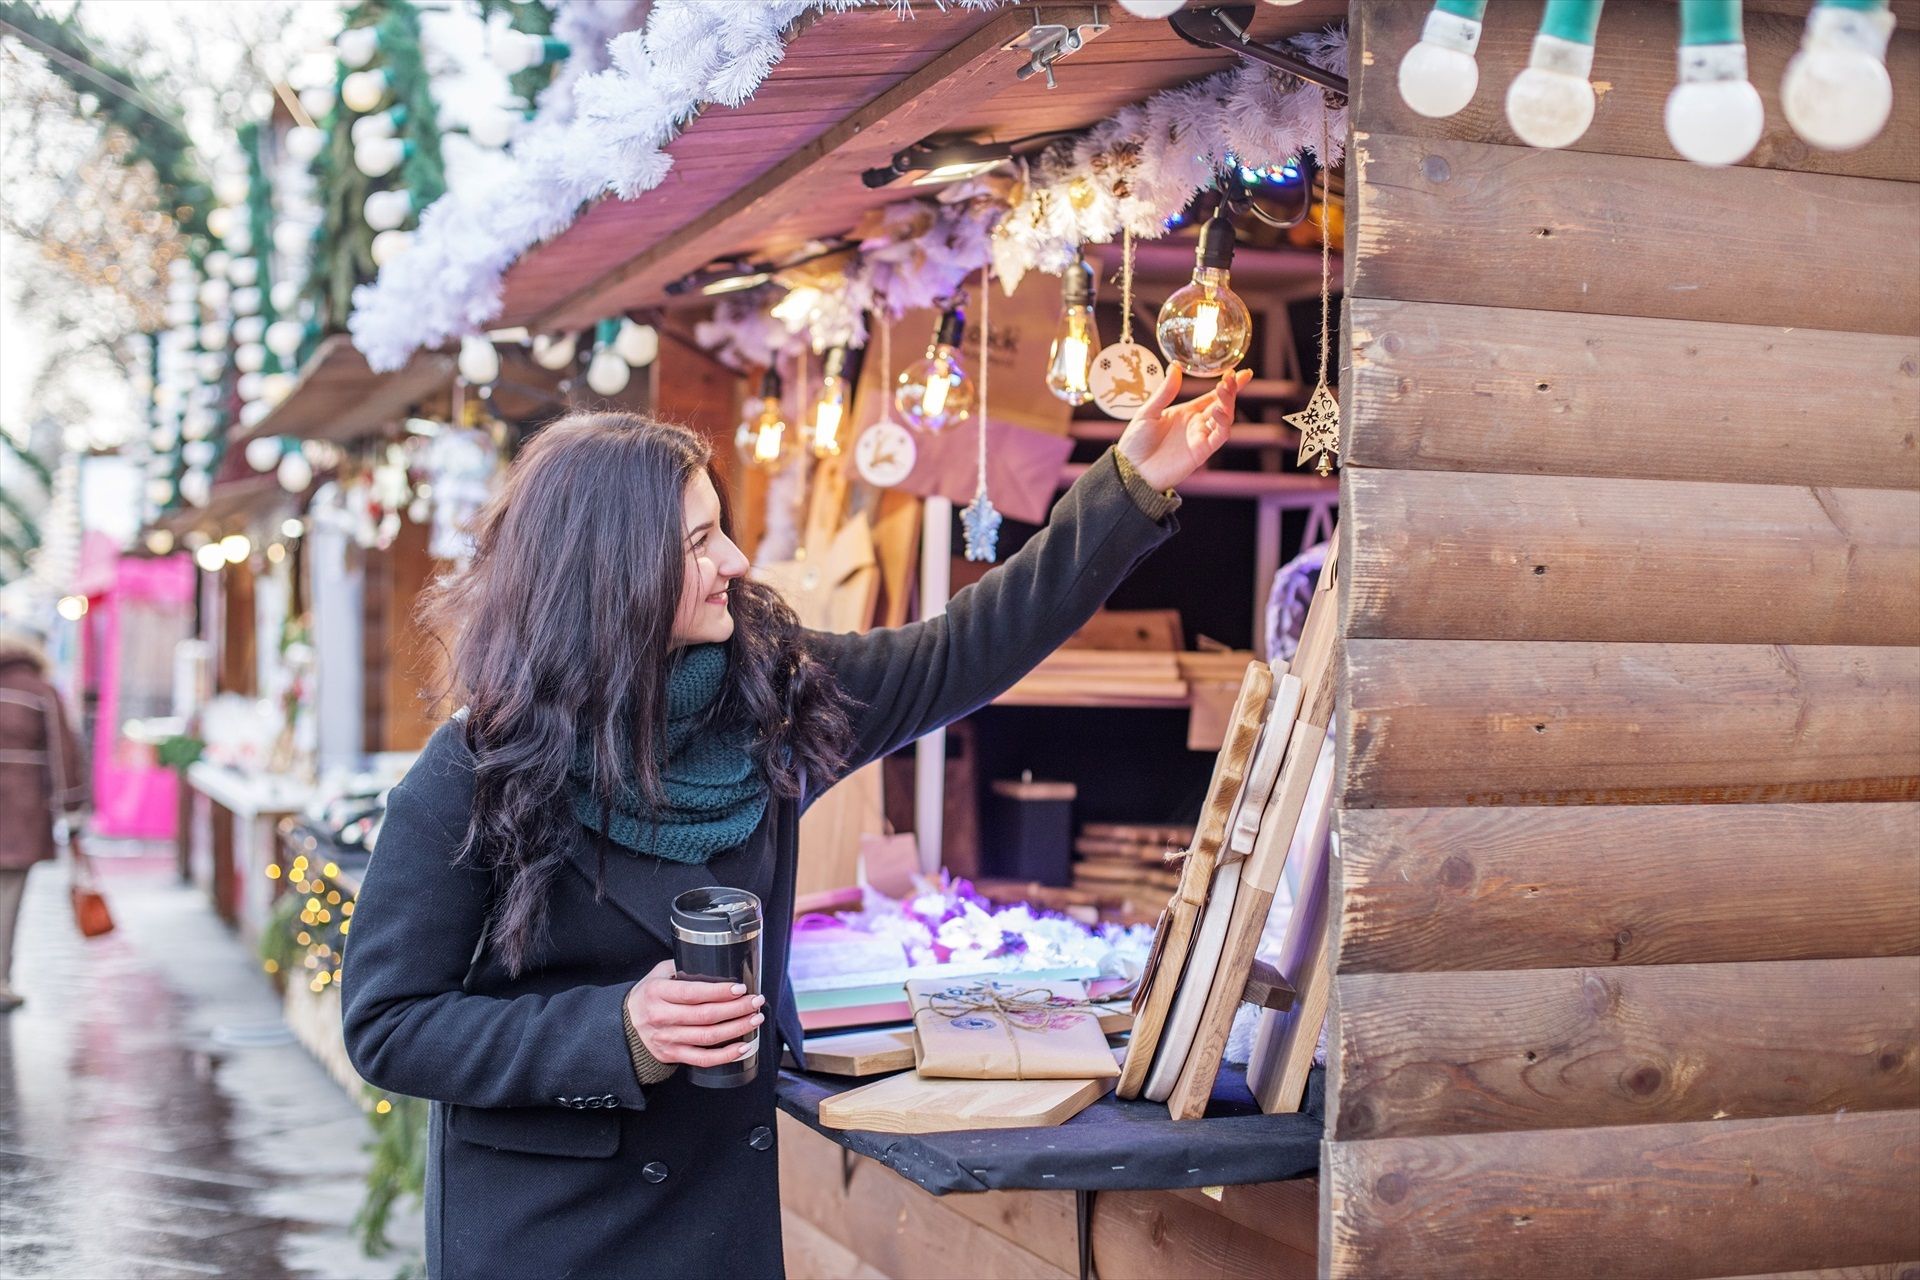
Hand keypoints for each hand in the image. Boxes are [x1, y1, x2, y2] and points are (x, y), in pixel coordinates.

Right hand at [624, 960, 765, 1068]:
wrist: (624, 1026)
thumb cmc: (647, 996)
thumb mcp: (657, 974)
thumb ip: (682, 967)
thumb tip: (714, 963)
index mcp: (658, 993)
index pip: (693, 993)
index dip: (719, 992)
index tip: (740, 988)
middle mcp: (662, 1017)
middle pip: (705, 1016)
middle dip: (736, 1009)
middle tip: (756, 1001)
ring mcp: (668, 1039)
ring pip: (707, 1037)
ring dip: (736, 1028)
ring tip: (755, 1019)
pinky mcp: (673, 1055)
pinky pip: (702, 1059)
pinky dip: (725, 1056)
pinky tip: (743, 1047)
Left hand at [1115, 366, 1249, 491]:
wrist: (1131, 469)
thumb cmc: (1136, 442)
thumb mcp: (1148, 411)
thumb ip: (1165, 391)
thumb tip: (1175, 366)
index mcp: (1185, 413)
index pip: (1211, 396)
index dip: (1226, 385)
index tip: (1237, 371)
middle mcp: (1196, 424)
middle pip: (1222, 405)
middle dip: (1232, 390)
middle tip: (1235, 376)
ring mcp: (1200, 437)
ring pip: (1225, 419)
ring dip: (1228, 403)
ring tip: (1224, 388)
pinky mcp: (1201, 451)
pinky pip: (1219, 436)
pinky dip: (1223, 423)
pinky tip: (1217, 411)